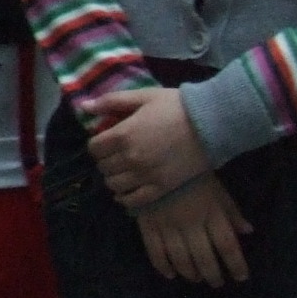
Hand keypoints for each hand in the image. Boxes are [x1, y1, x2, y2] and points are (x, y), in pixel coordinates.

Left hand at [88, 87, 212, 210]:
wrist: (212, 123)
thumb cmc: (176, 106)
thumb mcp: (143, 97)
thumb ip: (111, 102)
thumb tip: (84, 106)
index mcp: (123, 135)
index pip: (94, 148)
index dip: (98, 145)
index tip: (107, 142)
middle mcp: (130, 158)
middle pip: (103, 167)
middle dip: (106, 160)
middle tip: (116, 155)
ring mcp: (145, 175)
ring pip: (113, 185)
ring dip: (114, 178)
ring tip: (122, 171)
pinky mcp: (161, 188)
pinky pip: (133, 200)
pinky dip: (125, 198)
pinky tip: (126, 191)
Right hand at [136, 173, 252, 286]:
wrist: (157, 158)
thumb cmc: (192, 174)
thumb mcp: (217, 189)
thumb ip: (231, 212)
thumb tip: (247, 231)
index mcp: (211, 212)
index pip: (227, 245)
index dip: (236, 264)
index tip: (241, 277)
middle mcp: (191, 222)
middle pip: (204, 257)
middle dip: (213, 274)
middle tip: (217, 283)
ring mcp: (168, 225)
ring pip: (180, 258)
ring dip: (190, 273)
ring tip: (196, 278)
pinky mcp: (148, 224)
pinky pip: (155, 251)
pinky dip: (163, 266)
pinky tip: (171, 274)